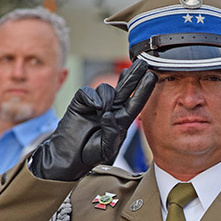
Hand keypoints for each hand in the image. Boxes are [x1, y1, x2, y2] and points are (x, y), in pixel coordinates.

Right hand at [29, 59, 156, 180]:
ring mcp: (96, 105)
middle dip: (134, 75)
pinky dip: (92, 97)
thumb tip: (109, 114)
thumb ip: (112, 134)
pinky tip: (94, 107)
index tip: (152, 77)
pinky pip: (88, 91)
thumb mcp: (107, 149)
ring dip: (108, 96)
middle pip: (125, 88)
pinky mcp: (81, 102)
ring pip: (106, 89)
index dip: (144, 90)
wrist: (68, 157)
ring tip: (103, 110)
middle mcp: (111, 110)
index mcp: (121, 121)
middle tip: (143, 63)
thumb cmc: (89, 155)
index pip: (136, 103)